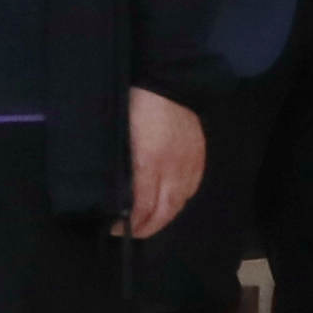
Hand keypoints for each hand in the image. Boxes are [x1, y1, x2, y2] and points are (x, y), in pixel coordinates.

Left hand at [125, 88, 203, 238]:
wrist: (165, 81)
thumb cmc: (133, 106)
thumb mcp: (119, 137)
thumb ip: (120, 168)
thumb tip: (115, 195)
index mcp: (148, 163)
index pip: (142, 208)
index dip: (129, 224)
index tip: (114, 228)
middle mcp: (172, 169)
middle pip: (164, 212)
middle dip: (146, 228)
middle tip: (130, 231)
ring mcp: (189, 164)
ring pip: (179, 203)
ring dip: (164, 217)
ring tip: (149, 220)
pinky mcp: (199, 157)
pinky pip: (191, 188)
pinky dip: (179, 201)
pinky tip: (170, 201)